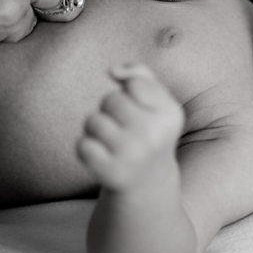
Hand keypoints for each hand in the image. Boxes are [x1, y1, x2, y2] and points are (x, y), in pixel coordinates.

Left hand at [77, 63, 184, 193]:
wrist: (149, 181)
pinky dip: (87, 147)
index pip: (134, 83)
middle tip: (124, 125)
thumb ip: (140, 74)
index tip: (141, 108)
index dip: (131, 92)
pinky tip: (103, 154)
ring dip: (96, 127)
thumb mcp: (158, 101)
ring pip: (93, 121)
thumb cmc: (150, 131)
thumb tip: (113, 70)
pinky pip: (82, 145)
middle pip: (111, 99)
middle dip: (111, 108)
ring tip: (112, 139)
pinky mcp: (110, 173)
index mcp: (170, 114)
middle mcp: (154, 136)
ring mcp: (132, 156)